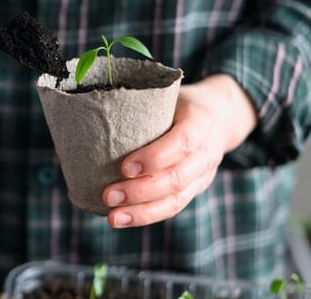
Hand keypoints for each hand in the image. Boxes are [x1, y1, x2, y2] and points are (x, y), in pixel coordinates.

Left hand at [102, 74, 257, 227]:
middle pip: (177, 178)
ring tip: (112, 217)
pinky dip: (146, 215)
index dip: (155, 157)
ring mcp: (204, 174)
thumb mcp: (167, 92)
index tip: (124, 167)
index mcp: (202, 120)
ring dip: (142, 211)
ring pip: (176, 199)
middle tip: (107, 195)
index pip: (184, 141)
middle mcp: (208, 151)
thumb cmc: (179, 101)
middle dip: (140, 191)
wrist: (220, 114)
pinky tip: (121, 218)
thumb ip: (140, 103)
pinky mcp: (195, 189)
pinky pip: (173, 207)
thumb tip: (91, 110)